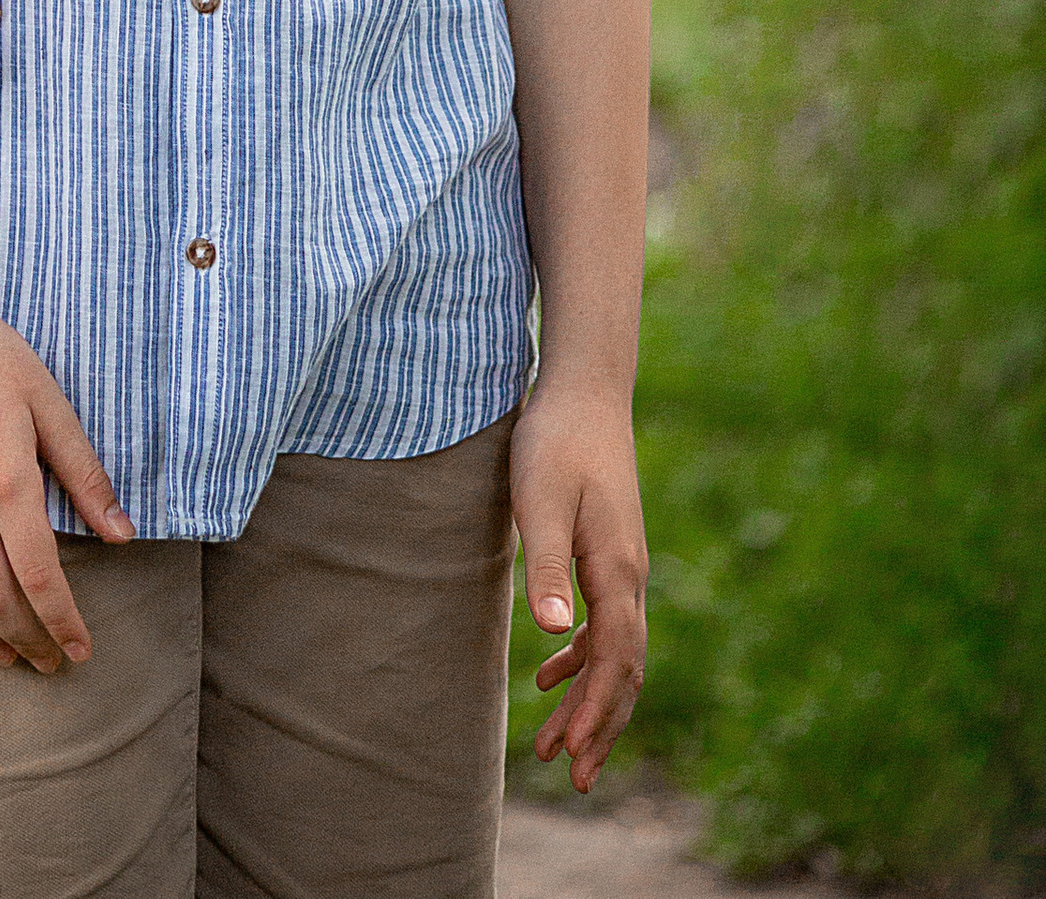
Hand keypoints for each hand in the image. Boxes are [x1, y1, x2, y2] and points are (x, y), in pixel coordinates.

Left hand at [512, 379, 648, 792]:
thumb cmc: (555, 440)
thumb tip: (554, 634)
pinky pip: (604, 625)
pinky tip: (548, 674)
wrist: (584, 390)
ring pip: (615, 653)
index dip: (598, 714)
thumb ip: (547, 565)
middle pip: (625, 672)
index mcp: (618, 572)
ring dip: (590, 701)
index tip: (574, 757)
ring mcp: (623, 567)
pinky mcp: (607, 553)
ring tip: (555, 745)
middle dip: (601, 727)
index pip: (617, 663)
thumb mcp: (539, 499)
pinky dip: (581, 660)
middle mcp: (630, 577)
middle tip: (575, 779)